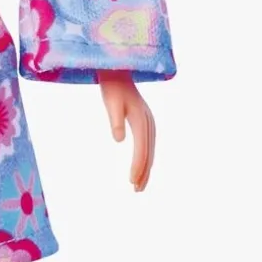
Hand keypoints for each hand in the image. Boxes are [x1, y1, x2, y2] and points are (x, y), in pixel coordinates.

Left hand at [98, 70, 155, 191]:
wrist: (118, 72)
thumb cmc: (112, 88)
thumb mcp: (110, 103)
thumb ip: (115, 121)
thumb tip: (118, 140)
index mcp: (140, 118)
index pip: (141, 147)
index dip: (137, 165)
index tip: (131, 181)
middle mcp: (148, 120)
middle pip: (149, 151)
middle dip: (144, 172)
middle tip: (137, 190)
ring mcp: (149, 120)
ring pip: (151, 149)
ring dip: (146, 167)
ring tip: (139, 184)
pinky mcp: (146, 120)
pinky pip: (149, 143)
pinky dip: (147, 157)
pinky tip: (143, 166)